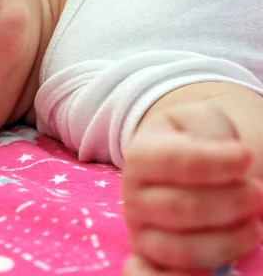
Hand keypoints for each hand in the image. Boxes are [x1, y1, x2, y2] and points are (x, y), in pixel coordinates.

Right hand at [122, 102, 262, 271]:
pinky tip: (223, 264)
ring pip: (177, 248)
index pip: (174, 162)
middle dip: (229, 203)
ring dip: (226, 240)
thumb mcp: (202, 121)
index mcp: (141, 155)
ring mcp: (140, 230)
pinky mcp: (151, 257)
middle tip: (259, 192)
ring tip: (254, 225)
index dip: (213, 163)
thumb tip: (234, 160)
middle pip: (179, 208)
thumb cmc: (196, 140)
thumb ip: (212, 132)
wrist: (181, 161)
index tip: (246, 156)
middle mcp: (132, 195)